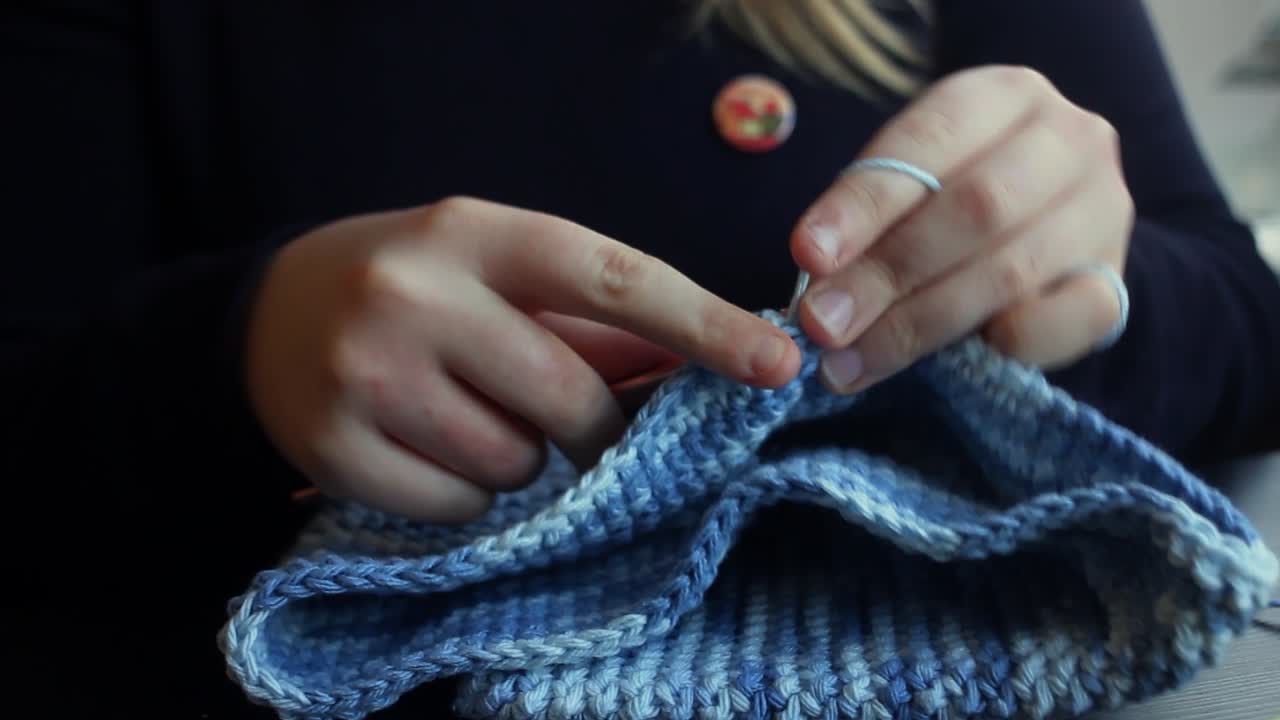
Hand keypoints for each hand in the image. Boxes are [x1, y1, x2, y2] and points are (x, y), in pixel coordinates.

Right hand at [246, 197, 799, 521]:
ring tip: (469, 417)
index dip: (702, 323)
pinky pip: (459, 507)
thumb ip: (595, 319)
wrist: (267, 313)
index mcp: (473, 231)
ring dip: (522, 460)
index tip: (776, 364)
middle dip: (598, 431)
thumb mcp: (495, 271)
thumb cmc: (414, 287)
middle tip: (581, 428)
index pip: (611, 275)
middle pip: (569, 397)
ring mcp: (366, 372)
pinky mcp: (334, 447)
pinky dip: (468, 495)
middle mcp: (415, 294)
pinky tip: (430, 450)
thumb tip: (702, 365)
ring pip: (515, 463)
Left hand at [790, 65, 1134, 391]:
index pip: (928, 141)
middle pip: (974, 209)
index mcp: (1003, 95)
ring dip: (920, 325)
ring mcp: (1105, 209)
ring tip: (852, 363)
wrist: (1047, 221)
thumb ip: (869, 219)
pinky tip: (954, 360)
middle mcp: (1068, 139)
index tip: (808, 254)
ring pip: (1010, 271)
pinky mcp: (1119, 281)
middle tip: (822, 324)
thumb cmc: (952, 195)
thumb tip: (818, 288)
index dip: (863, 203)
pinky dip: (1008, 343)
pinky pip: (1068, 320)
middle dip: (885, 275)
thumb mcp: (910, 180)